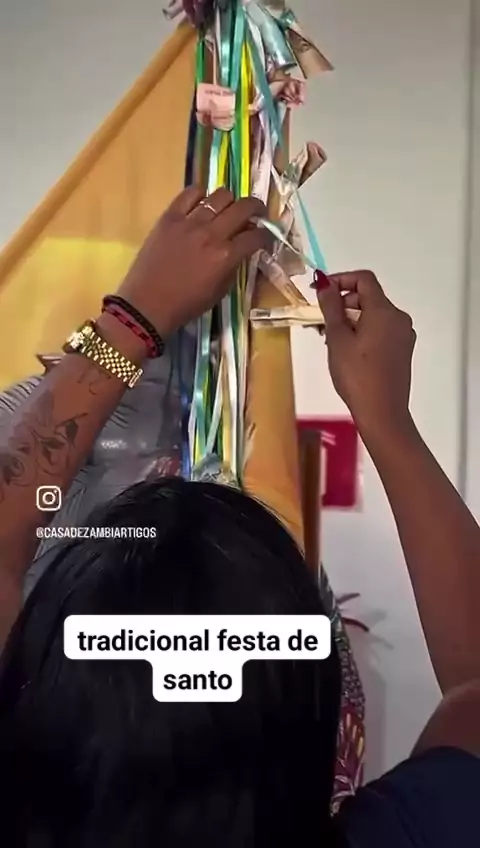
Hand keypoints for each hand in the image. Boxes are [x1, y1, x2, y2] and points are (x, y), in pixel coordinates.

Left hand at [117, 186, 270, 336]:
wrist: (147, 305)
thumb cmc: (185, 305)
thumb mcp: (219, 292)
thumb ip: (234, 267)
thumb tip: (242, 250)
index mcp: (226, 257)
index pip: (256, 236)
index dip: (266, 235)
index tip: (264, 237)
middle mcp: (211, 234)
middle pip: (244, 207)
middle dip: (256, 209)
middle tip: (255, 214)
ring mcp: (189, 222)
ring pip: (220, 195)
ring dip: (230, 201)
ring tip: (227, 208)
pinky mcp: (169, 217)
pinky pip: (190, 194)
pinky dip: (201, 195)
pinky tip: (202, 204)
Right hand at [315, 270, 415, 439]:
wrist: (382, 412)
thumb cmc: (356, 375)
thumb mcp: (338, 339)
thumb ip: (331, 307)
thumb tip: (325, 282)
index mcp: (385, 311)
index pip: (364, 280)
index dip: (340, 279)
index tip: (320, 292)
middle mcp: (399, 318)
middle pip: (369, 298)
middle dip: (343, 303)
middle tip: (320, 322)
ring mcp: (403, 335)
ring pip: (374, 316)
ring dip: (351, 320)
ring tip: (330, 340)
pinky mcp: (402, 350)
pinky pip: (381, 330)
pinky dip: (363, 332)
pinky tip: (347, 350)